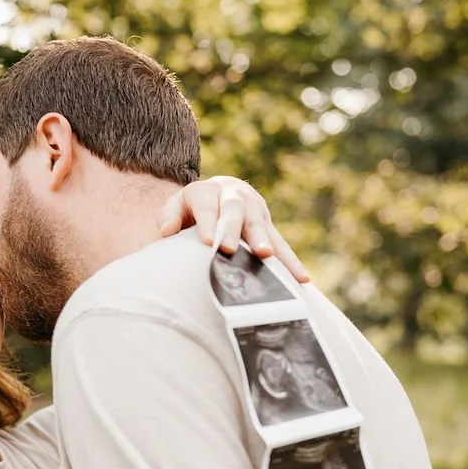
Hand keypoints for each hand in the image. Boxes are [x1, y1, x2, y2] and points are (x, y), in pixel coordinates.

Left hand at [158, 176, 309, 281]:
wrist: (220, 192)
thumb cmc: (193, 207)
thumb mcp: (176, 205)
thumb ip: (169, 215)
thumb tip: (166, 231)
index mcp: (208, 191)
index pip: (207, 206)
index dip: (207, 222)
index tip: (207, 241)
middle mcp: (234, 196)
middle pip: (234, 212)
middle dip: (233, 230)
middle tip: (230, 249)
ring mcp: (254, 209)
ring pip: (260, 224)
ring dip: (264, 241)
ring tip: (266, 257)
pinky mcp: (268, 225)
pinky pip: (280, 243)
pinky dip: (290, 260)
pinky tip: (301, 277)